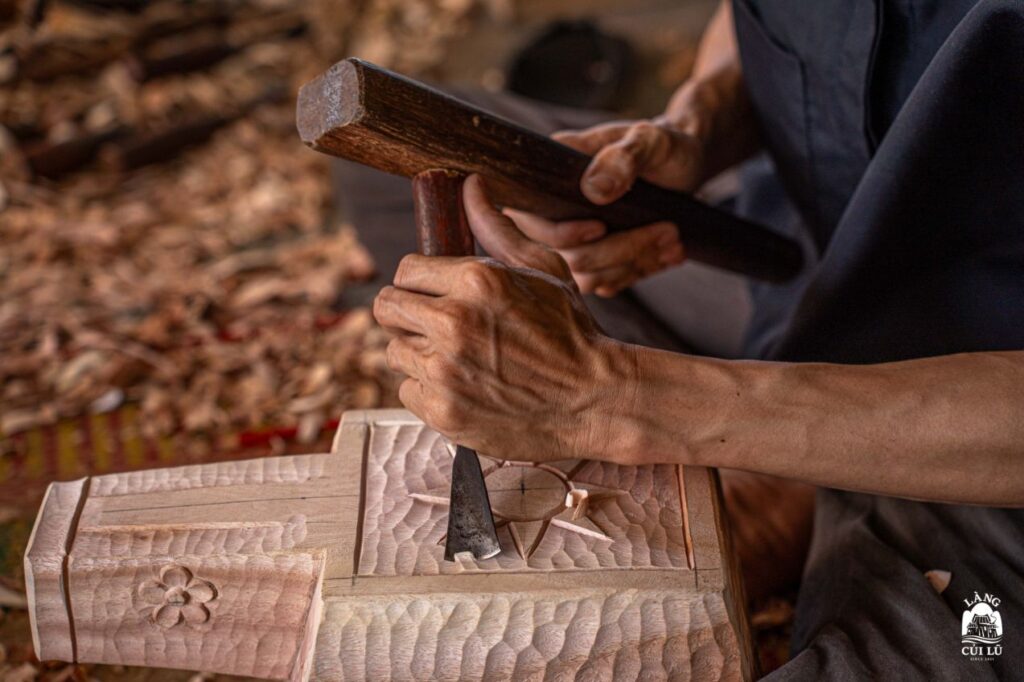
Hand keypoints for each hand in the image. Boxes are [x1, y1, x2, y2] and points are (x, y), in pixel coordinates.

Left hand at [372, 175, 633, 461]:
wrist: (595, 399)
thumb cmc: (572, 333)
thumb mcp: (544, 269)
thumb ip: (498, 228)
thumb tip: (470, 186)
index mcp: (475, 281)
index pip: (406, 270)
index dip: (421, 280)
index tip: (435, 292)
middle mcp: (453, 323)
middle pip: (386, 307)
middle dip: (408, 312)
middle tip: (436, 323)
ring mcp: (445, 371)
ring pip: (395, 351)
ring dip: (419, 352)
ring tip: (459, 358)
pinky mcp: (442, 411)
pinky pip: (408, 391)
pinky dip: (430, 391)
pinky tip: (464, 387)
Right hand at [505, 118, 700, 296]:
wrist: (686, 164)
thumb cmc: (666, 146)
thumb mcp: (651, 141)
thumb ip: (623, 158)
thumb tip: (593, 189)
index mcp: (553, 175)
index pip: (531, 220)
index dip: (562, 233)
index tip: (602, 226)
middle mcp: (556, 210)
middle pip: (565, 255)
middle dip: (618, 250)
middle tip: (668, 231)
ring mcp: (575, 239)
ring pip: (586, 275)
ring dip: (631, 265)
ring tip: (672, 243)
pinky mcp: (598, 258)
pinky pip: (605, 282)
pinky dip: (638, 272)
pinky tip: (668, 254)